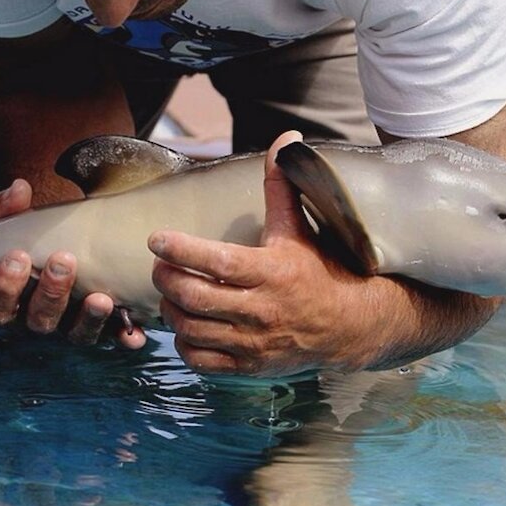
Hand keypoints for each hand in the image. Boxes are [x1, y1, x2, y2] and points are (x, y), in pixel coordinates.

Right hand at [0, 179, 146, 348]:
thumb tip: (19, 190)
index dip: (4, 286)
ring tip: (100, 299)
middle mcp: (38, 316)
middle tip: (64, 260)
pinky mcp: (102, 326)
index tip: (17, 256)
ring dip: (88, 318)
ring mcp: (71, 324)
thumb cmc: (33, 235)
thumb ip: (7, 206)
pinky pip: (113, 339)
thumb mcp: (14, 220)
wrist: (68, 239)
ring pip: (75, 333)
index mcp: (10, 296)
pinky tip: (134, 334)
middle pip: (38, 319)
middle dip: (51, 292)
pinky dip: (124, 337)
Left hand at [149, 131, 404, 375]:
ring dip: (171, 309)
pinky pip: (201, 361)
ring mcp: (254, 343)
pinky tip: (186, 324)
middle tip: (159, 265)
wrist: (349, 325)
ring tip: (170, 292)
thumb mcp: (299, 227)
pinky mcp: (250, 367)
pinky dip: (184, 343)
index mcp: (272, 271)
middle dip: (166, 279)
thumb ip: (282, 185)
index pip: (217, 262)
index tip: (156, 238)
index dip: (181, 249)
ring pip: (192, 330)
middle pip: (195, 297)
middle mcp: (262, 310)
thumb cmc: (318, 269)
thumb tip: (286, 138)